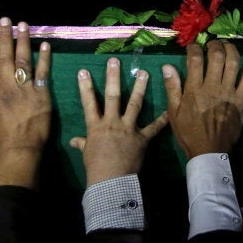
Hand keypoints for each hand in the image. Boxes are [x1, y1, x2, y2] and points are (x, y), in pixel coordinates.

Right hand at [0, 17, 51, 187]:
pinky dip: (44, 58)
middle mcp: (7, 85)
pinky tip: (45, 44)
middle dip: (5, 36)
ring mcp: (25, 88)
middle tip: (6, 19)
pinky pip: (42, 72)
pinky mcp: (41, 93)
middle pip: (5, 56)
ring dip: (23, 41)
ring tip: (23, 25)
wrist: (19, 147)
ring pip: (23, 59)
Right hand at [70, 57, 167, 186]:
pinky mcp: (142, 138)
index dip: (86, 86)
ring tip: (144, 72)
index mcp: (96, 126)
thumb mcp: (87, 153)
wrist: (111, 181)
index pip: (89, 102)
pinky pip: (154, 127)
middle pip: (113, 96)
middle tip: (115, 61)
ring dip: (140, 87)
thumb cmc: (96, 168)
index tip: (84, 71)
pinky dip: (162, 119)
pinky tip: (169, 110)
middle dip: (113, 77)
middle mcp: (112, 122)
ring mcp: (128, 129)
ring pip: (135, 104)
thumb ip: (83, 144)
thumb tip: (74, 141)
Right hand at [162, 40, 242, 159]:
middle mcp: (213, 87)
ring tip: (226, 45)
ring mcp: (229, 92)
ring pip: (233, 63)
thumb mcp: (173, 112)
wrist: (209, 152)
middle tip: (211, 45)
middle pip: (216, 57)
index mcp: (194, 90)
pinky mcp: (241, 99)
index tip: (193, 47)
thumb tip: (167, 66)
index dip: (194, 49)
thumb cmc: (189, 132)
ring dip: (230, 49)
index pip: (195, 60)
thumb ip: (172, 88)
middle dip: (214, 46)